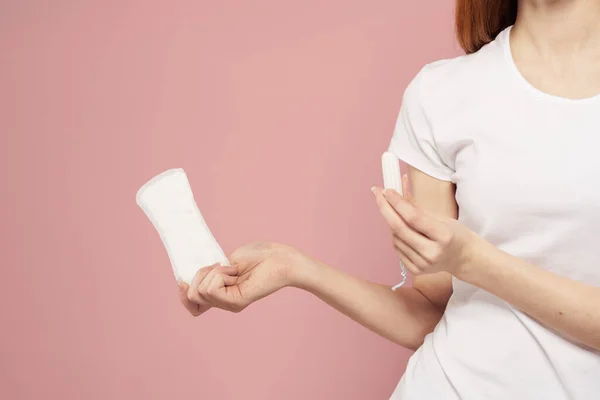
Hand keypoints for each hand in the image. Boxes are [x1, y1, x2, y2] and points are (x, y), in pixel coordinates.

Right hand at [178, 242, 308, 315]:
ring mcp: (229, 304)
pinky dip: (219, 274)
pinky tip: (236, 272)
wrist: (279, 258)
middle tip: (224, 267)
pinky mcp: (235, 302)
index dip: (183, 293)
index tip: (183, 279)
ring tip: (234, 269)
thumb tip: (188, 281)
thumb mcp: (225, 262)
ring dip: (214, 272)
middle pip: (192, 296)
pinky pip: (211, 289)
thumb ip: (209, 274)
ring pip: (200, 291)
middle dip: (201, 274)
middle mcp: (224, 302)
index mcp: (221, 294)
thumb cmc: (258, 256)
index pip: (193, 306)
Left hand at [372, 176, 482, 276]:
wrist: (464, 258)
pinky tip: (402, 231)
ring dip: (391, 223)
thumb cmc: (454, 233)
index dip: (397, 203)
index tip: (387, 191)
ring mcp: (423, 264)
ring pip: (395, 238)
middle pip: (400, 229)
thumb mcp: (442, 217)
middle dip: (385, 209)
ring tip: (398, 215)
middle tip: (377, 194)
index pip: (413, 218)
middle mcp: (432, 253)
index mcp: (444, 236)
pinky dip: (396, 237)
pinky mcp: (416, 271)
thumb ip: (417, 208)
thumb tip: (396, 192)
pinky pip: (397, 249)